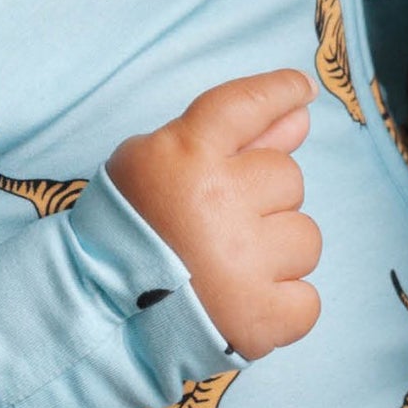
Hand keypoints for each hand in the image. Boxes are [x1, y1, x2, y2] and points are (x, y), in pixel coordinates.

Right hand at [107, 68, 321, 357]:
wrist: (100, 314)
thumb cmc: (129, 228)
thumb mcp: (155, 162)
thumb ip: (233, 133)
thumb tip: (302, 116)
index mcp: (188, 155)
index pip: (248, 104)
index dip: (278, 91)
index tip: (299, 90)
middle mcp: (221, 201)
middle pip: (287, 177)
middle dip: (262, 200)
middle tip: (219, 226)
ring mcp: (245, 262)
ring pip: (304, 237)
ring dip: (275, 253)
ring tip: (228, 267)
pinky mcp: (261, 317)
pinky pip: (307, 298)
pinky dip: (281, 305)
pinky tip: (242, 302)